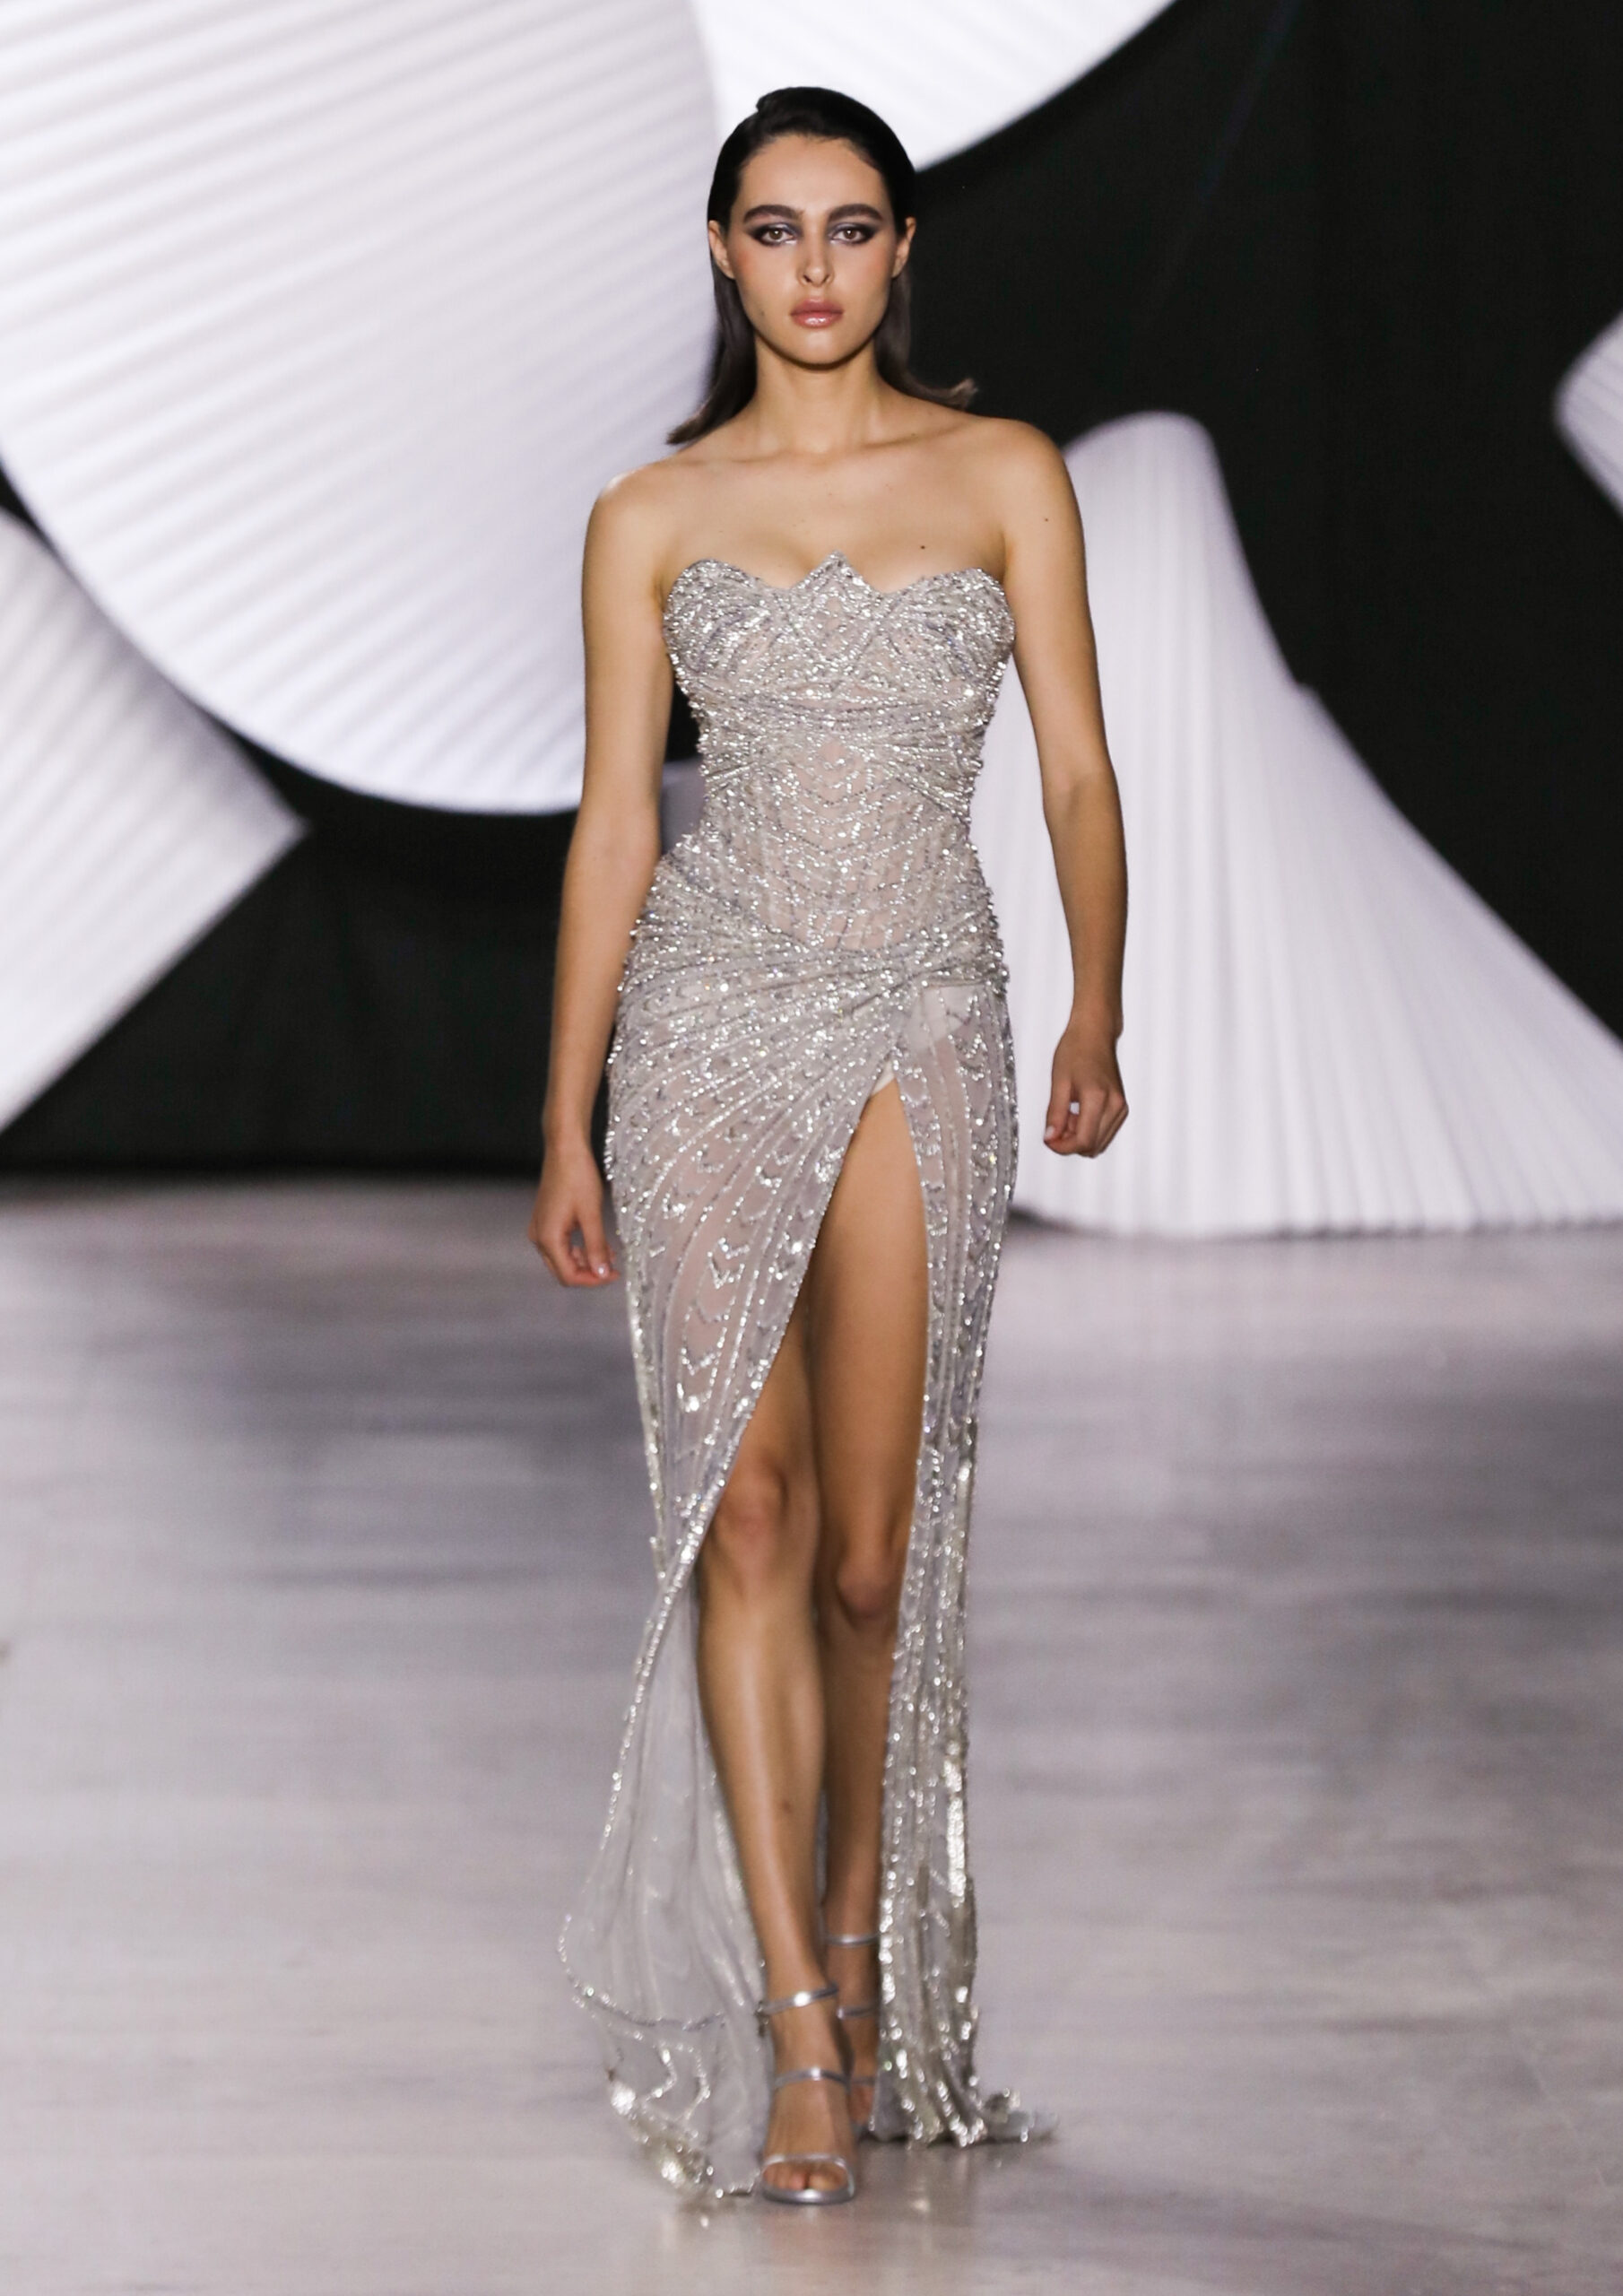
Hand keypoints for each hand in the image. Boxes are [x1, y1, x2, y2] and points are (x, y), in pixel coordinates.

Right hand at [528, 1136, 617, 1284]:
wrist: (565, 1149)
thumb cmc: (577, 1177)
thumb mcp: (591, 1215)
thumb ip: (596, 1247)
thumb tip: (602, 1273)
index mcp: (547, 1238)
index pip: (568, 1275)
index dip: (592, 1280)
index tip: (614, 1275)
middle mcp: (539, 1236)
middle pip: (563, 1270)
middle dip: (588, 1272)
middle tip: (613, 1268)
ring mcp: (540, 1228)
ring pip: (562, 1258)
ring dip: (585, 1260)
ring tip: (609, 1254)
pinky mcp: (546, 1220)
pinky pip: (561, 1244)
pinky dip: (579, 1248)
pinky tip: (598, 1243)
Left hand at [1043, 1017, 1127, 1156]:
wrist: (1095, 1033)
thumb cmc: (1076, 1049)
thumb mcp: (1058, 1082)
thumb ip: (1055, 1113)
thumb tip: (1051, 1138)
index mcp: (1098, 1098)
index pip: (1083, 1141)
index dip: (1063, 1147)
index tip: (1049, 1140)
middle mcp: (1115, 1106)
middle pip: (1093, 1146)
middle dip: (1070, 1142)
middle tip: (1055, 1125)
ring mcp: (1121, 1107)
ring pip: (1099, 1142)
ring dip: (1080, 1137)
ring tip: (1066, 1115)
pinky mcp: (1121, 1107)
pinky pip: (1105, 1132)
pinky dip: (1089, 1130)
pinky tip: (1077, 1114)